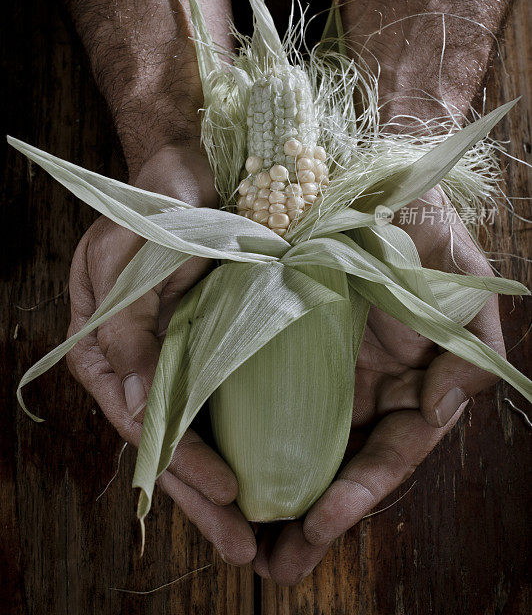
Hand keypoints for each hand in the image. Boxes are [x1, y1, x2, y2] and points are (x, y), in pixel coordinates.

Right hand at [65, 142, 255, 564]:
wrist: (195, 166)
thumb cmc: (159, 201)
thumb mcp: (132, 255)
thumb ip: (128, 327)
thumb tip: (132, 406)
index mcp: (104, 345)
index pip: (144, 420)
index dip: (181, 464)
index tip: (224, 496)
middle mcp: (138, 360)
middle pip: (169, 443)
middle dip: (202, 499)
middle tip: (245, 550)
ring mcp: (176, 355)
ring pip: (196, 433)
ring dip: (220, 486)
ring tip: (256, 538)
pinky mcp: (214, 343)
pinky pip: (224, 402)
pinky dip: (240, 442)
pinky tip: (266, 478)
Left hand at [254, 188, 505, 583]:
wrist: (364, 176)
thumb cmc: (418, 226)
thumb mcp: (462, 282)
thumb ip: (469, 348)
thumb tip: (441, 408)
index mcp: (409, 379)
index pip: (392, 449)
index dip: (363, 490)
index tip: (325, 524)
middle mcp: (363, 384)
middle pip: (343, 465)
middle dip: (315, 521)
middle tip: (276, 568)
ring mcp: (318, 368)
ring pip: (300, 445)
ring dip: (277, 499)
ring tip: (249, 550)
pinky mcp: (274, 342)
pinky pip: (258, 398)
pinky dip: (244, 440)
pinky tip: (217, 474)